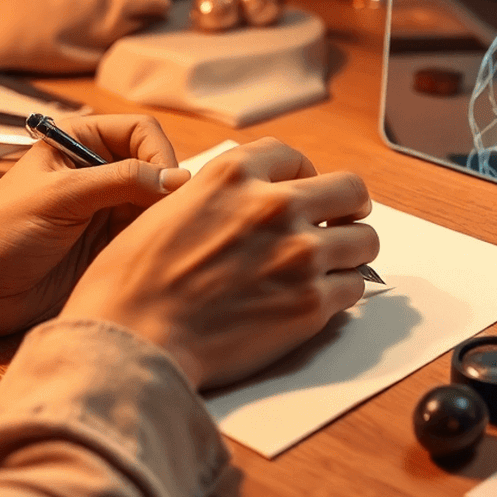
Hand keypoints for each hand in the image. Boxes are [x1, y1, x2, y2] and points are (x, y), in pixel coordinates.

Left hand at [0, 114, 190, 338]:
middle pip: (155, 164)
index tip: (167, 185)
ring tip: (162, 233)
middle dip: (167, 185)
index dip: (160, 154)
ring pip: (156, 199)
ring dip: (163, 213)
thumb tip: (179, 179)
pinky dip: (155, 235)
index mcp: (80, 141)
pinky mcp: (108, 240)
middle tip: (168, 214)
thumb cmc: (1, 230)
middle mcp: (98, 169)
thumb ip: (123, 181)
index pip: (142, 131)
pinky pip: (145, 230)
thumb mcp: (62, 196)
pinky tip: (153, 248)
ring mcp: (105, 206)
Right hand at [61, 137, 379, 389]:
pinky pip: (353, 288)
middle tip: (339, 222)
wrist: (132, 339)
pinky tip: (320, 300)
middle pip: (349, 189)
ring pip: (364, 239)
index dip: (301, 174)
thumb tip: (242, 204)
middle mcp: (274, 205)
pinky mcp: (311, 303)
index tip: (302, 191)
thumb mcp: (168, 208)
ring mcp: (299, 254)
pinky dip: (341, 294)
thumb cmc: (132, 281)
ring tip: (336, 265)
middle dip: (346, 206)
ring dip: (351, 251)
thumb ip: (217, 196)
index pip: (293, 156)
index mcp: (234, 175)